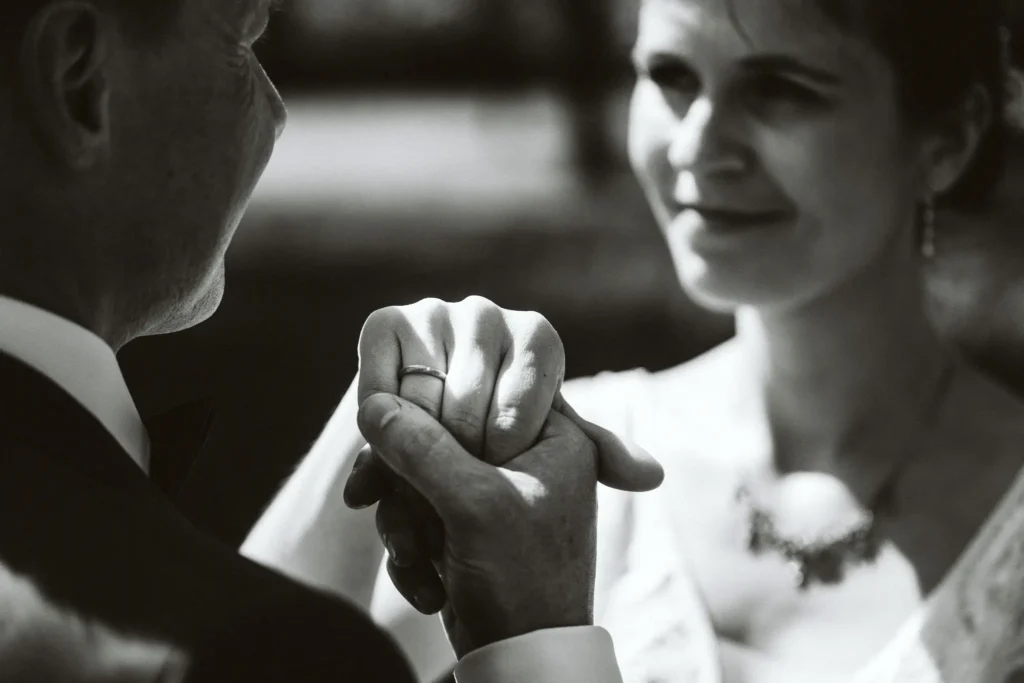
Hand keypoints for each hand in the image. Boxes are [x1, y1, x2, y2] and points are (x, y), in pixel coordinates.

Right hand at [342, 297, 661, 614]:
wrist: (521, 659)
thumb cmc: (521, 580)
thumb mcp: (474, 506)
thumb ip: (423, 450)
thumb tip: (373, 406)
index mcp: (550, 435)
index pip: (480, 389)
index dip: (429, 410)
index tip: (396, 432)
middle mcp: (525, 457)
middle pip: (440, 433)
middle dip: (405, 478)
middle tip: (375, 493)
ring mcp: (494, 492)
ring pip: (422, 474)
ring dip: (403, 517)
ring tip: (410, 553)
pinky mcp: (467, 526)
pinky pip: (420, 511)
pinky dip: (410, 542)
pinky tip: (420, 577)